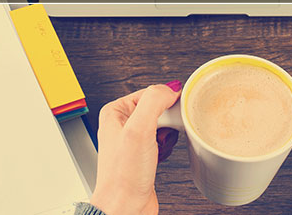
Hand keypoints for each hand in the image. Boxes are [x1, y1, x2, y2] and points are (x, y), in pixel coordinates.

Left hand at [90, 83, 181, 214]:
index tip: (177, 108)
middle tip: (168, 130)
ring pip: (162, 124)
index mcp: (115, 111)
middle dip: (168, 119)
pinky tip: (163, 154)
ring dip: (169, 134)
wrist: (125, 207)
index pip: (148, 92)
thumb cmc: (123, 175)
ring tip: (163, 145)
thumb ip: (153, 102)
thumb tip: (169, 88)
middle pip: (156, 107)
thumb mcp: (139, 130)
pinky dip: (168, 146)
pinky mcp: (144, 155)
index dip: (165, 100)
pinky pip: (164, 141)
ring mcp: (133, 140)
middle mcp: (122, 124)